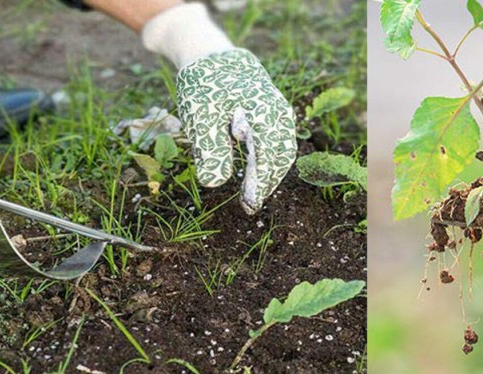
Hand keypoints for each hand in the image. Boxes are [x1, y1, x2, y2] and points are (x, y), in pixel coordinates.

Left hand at [176, 49, 296, 212]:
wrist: (213, 58)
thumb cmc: (204, 87)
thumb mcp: (199, 116)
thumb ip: (208, 148)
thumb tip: (214, 182)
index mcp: (262, 107)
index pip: (268, 153)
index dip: (260, 182)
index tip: (249, 204)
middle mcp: (279, 110)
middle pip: (281, 155)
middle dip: (266, 183)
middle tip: (248, 206)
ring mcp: (282, 114)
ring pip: (283, 152)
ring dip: (269, 176)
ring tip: (250, 195)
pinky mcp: (278, 120)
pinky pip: (279, 146)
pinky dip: (268, 165)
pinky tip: (254, 178)